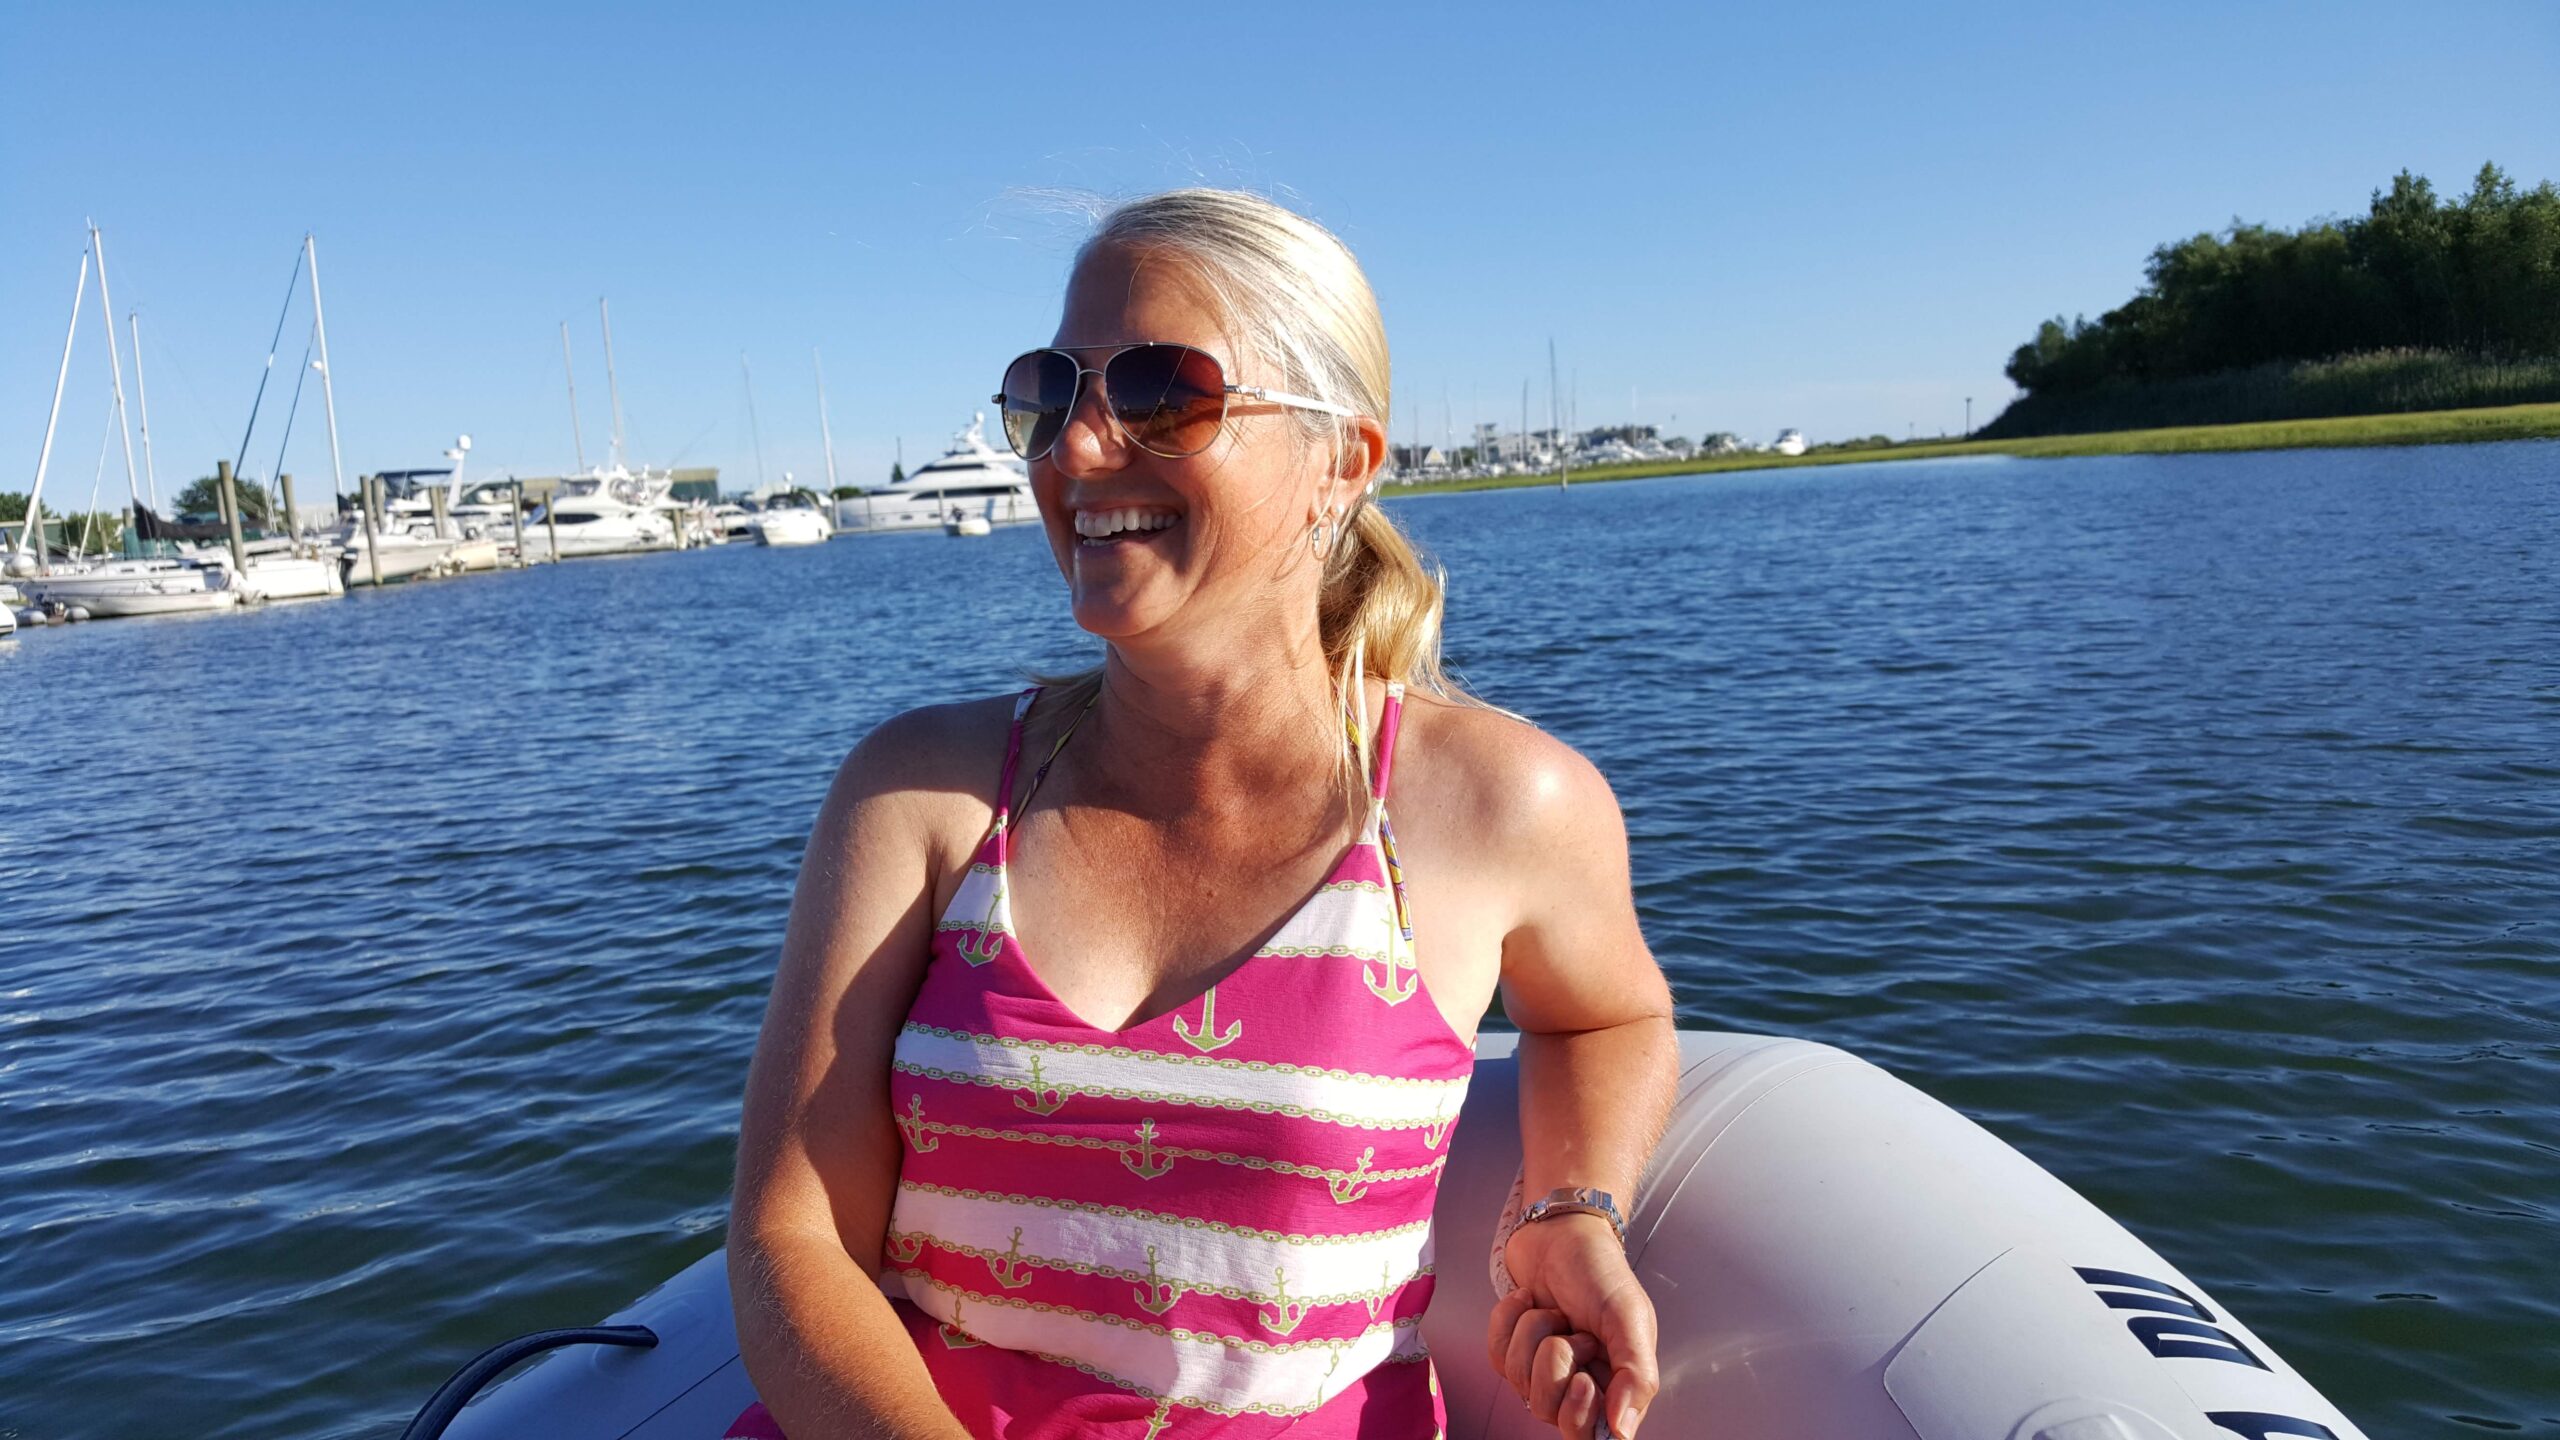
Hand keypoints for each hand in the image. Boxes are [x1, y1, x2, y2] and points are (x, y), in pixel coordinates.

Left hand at [1485, 1213, 1658, 1437]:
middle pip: (1549, 1413)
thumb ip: (1636, 1375)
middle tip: (1571, 1336)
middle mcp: (1580, 1382)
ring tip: (1553, 1311)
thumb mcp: (1629, 1316)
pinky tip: (1528, 1303)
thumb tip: (1623, 1431)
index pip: (1591, 1434)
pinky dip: (1508, 1324)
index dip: (1579, 1414)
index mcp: (1615, 1382)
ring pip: (1519, 1384)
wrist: (1560, 1230)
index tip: (1583, 1379)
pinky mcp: (1513, 1350)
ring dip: (1533, 1336)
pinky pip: (1497, 1359)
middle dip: (1553, 1367)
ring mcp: (1543, 1369)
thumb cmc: (1599, 1270)